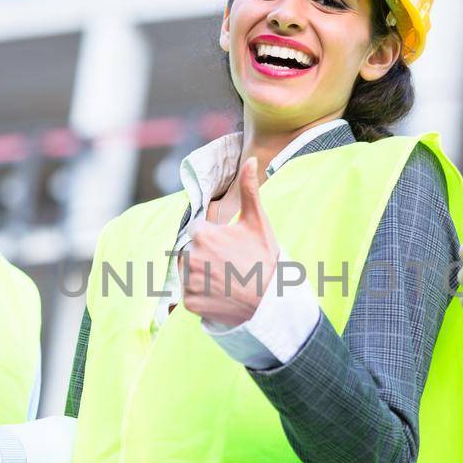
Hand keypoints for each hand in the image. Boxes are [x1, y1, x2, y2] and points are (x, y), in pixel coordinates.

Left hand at [181, 158, 278, 328]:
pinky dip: (203, 296)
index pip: (198, 233)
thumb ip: (249, 190)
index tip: (230, 249)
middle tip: (231, 266)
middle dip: (208, 257)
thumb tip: (249, 160)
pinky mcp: (190, 303)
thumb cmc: (265, 259)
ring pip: (190, 274)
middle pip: (192, 253)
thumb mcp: (258, 222)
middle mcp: (191, 258)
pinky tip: (222, 295)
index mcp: (203, 235)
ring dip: (203, 276)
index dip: (215, 239)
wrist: (271, 301)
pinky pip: (191, 295)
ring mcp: (190, 282)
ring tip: (227, 281)